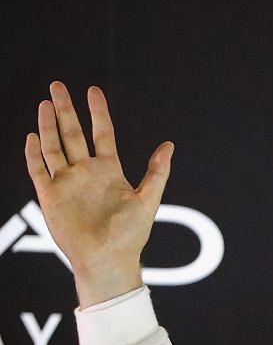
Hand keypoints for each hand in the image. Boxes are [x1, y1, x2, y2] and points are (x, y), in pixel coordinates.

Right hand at [23, 82, 172, 307]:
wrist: (108, 259)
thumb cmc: (131, 235)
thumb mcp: (148, 200)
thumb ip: (157, 172)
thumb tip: (169, 144)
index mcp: (109, 171)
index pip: (102, 133)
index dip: (98, 112)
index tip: (93, 90)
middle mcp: (86, 172)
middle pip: (72, 133)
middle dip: (65, 109)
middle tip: (57, 85)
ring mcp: (66, 182)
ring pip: (53, 146)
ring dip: (48, 125)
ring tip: (45, 103)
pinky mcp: (50, 196)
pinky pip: (38, 169)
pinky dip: (33, 153)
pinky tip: (32, 136)